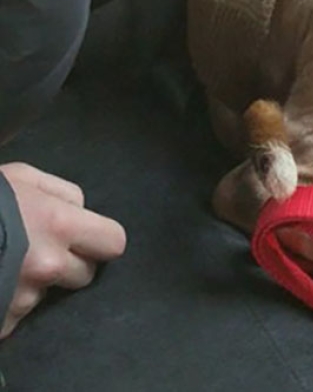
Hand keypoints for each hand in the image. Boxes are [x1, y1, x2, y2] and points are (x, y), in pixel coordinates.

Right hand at [0, 163, 125, 338]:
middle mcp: (48, 266)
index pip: (114, 242)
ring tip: (6, 262)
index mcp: (60, 225)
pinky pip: (17, 314)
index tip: (88, 239)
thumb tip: (81, 210)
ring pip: (48, 294)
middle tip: (43, 250)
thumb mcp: (24, 177)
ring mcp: (24, 298)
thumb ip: (60, 192)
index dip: (101, 240)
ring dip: (34, 283)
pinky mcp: (4, 323)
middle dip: (71, 264)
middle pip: (85, 275)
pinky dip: (8, 302)